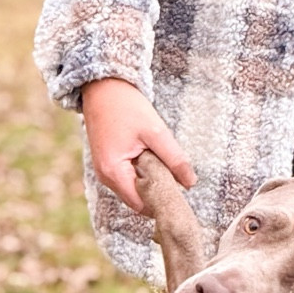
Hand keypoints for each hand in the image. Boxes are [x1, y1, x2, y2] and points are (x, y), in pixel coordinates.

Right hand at [81, 78, 195, 213]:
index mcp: (113, 172)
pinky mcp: (108, 163)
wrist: (103, 87)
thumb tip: (190, 183)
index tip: (180, 193)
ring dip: (150, 181)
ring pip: (133, 188)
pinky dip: (141, 173)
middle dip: (157, 192)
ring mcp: (104, 171)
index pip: (141, 205)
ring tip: (163, 163)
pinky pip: (128, 178)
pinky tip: (152, 158)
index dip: (161, 202)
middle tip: (176, 176)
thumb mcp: (156, 132)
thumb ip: (174, 159)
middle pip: (137, 199)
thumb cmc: (126, 106)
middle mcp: (105, 176)